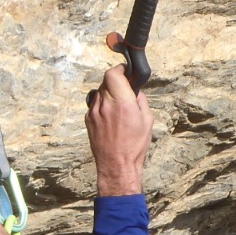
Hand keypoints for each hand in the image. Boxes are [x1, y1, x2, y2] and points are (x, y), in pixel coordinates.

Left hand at [86, 60, 152, 195]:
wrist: (116, 164)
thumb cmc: (134, 145)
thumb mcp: (147, 120)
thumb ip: (140, 99)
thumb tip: (134, 89)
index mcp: (121, 102)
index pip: (112, 73)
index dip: (120, 70)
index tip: (126, 72)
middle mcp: (105, 104)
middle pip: (106, 81)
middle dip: (116, 82)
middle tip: (125, 91)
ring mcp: (93, 112)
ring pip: (99, 92)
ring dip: (109, 93)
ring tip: (118, 106)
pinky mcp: (88, 119)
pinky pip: (95, 104)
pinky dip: (103, 104)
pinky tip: (111, 116)